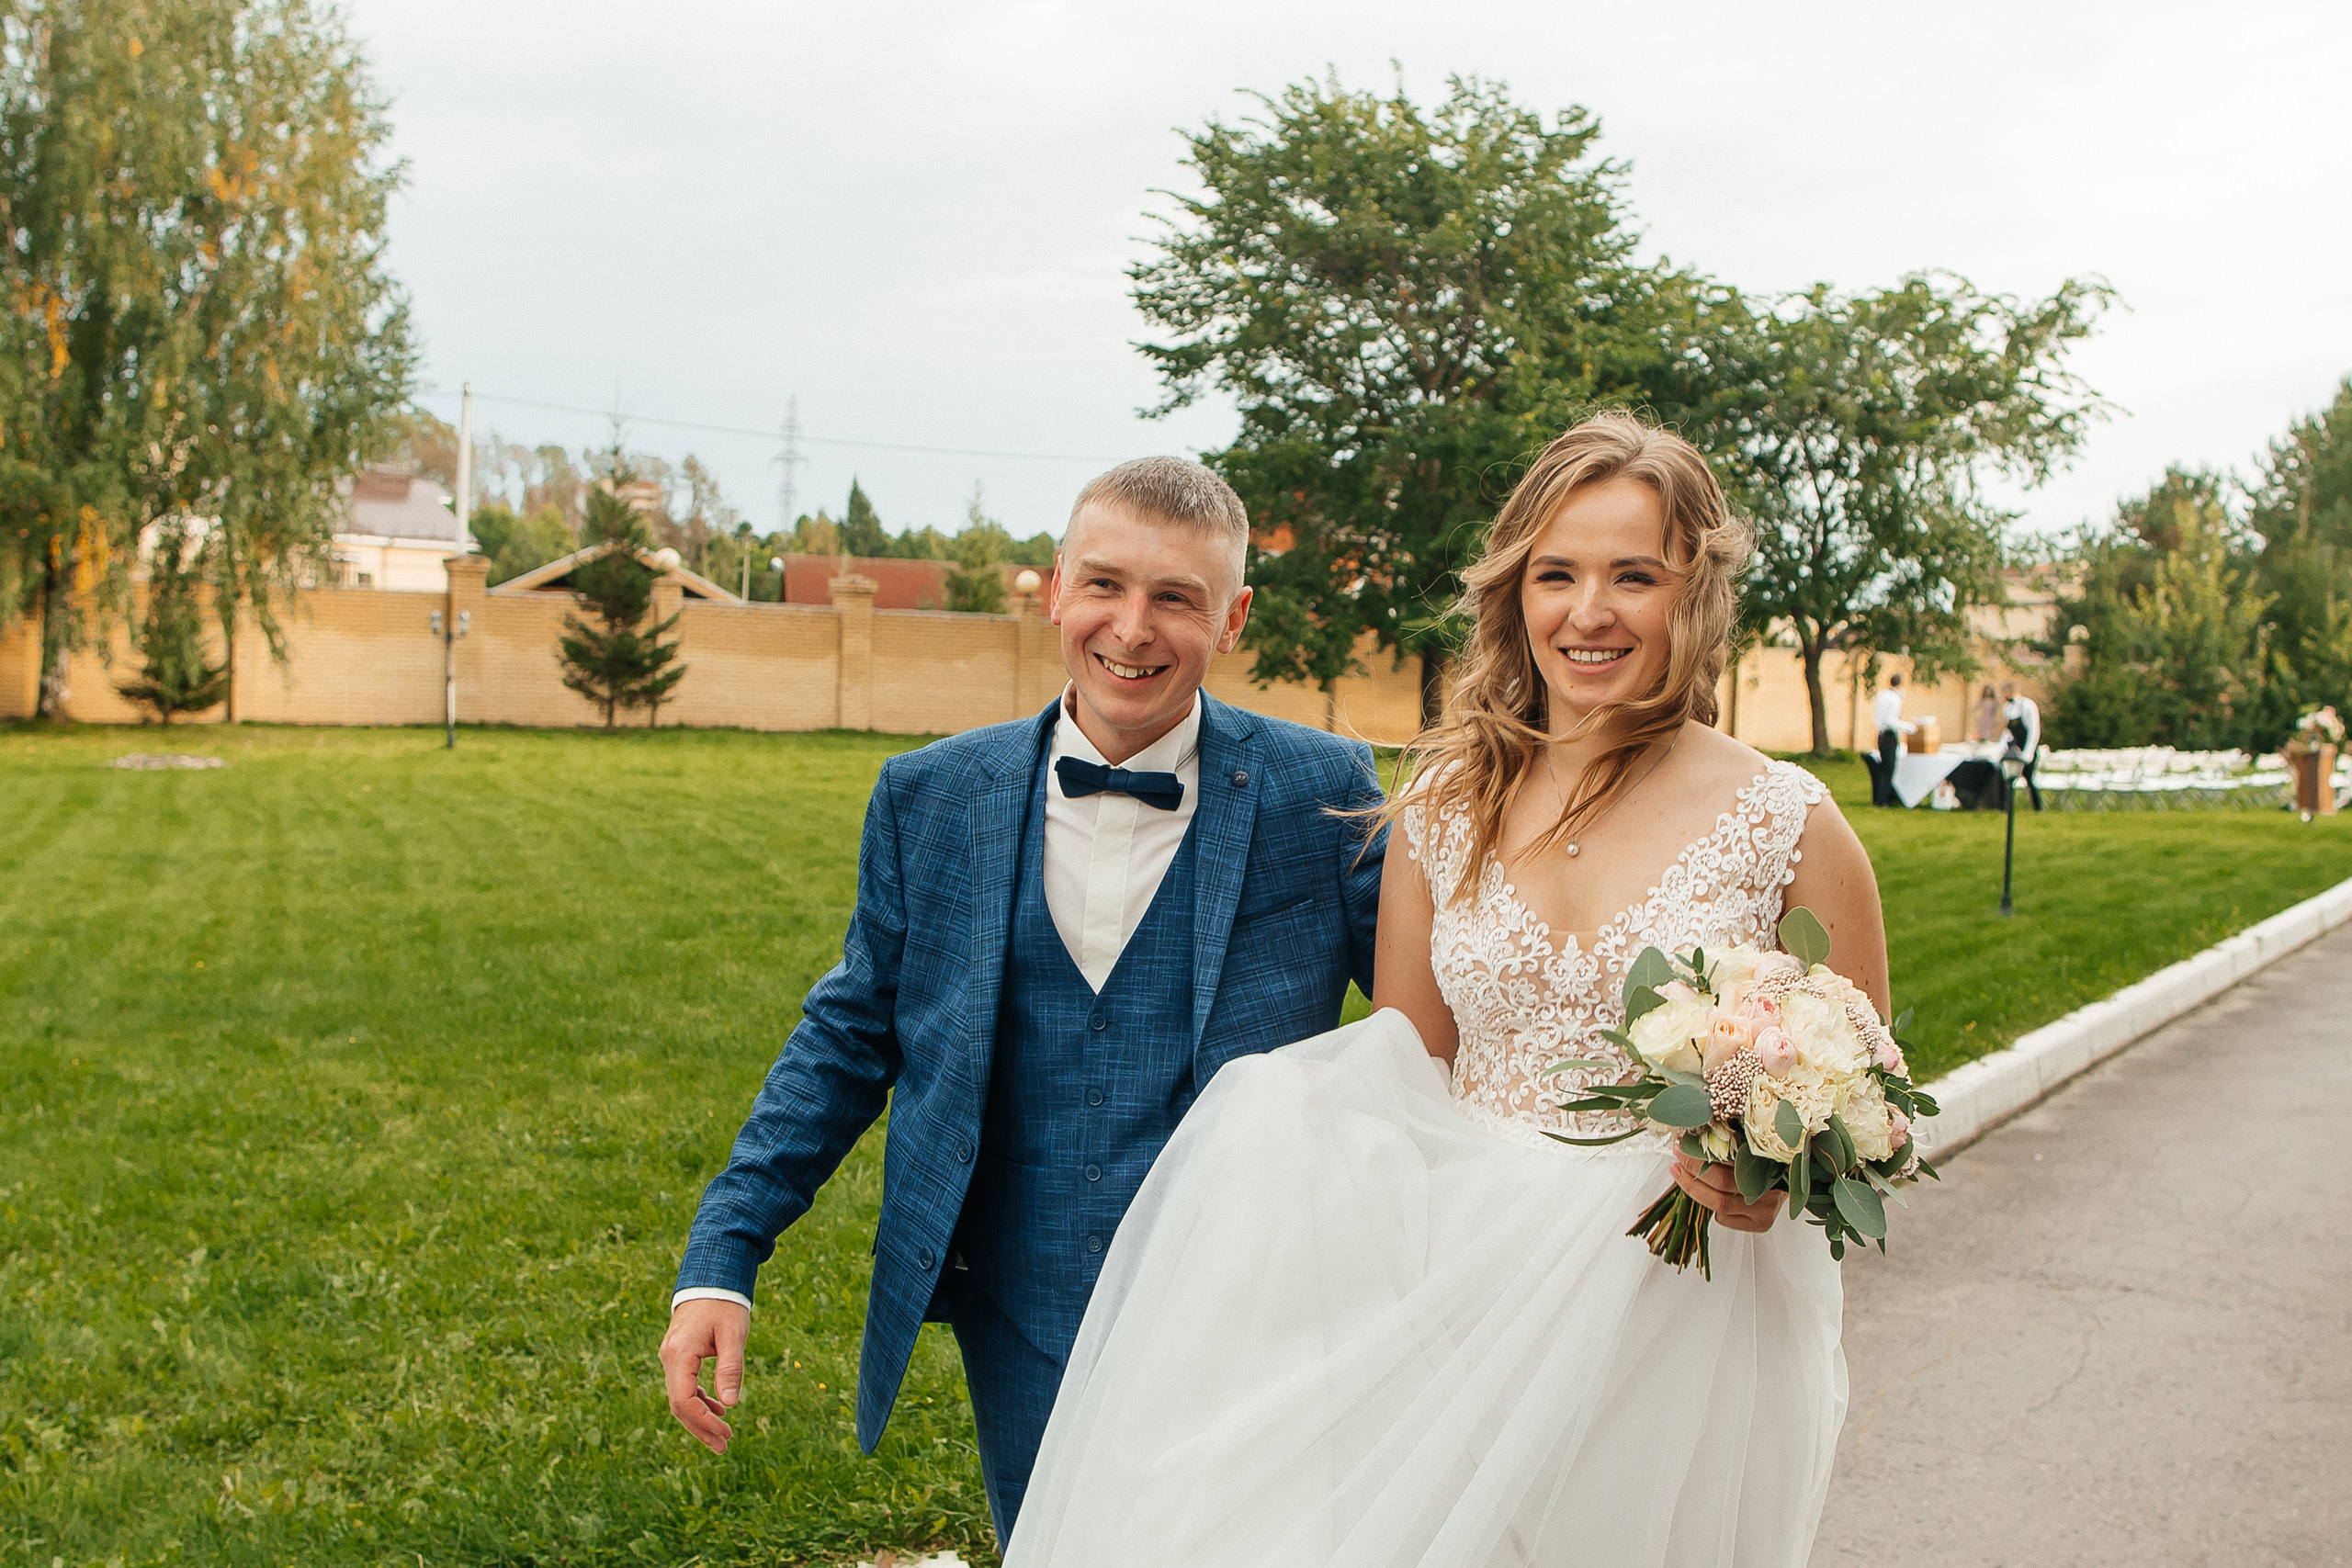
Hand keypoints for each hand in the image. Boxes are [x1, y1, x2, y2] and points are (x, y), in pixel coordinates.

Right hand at [660, 1298, 749, 1453]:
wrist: (710, 1278)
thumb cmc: (725, 1304)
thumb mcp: (733, 1335)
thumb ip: (730, 1367)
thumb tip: (729, 1404)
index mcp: (680, 1354)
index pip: (683, 1400)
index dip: (702, 1422)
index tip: (724, 1433)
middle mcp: (669, 1358)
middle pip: (679, 1405)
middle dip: (701, 1428)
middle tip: (724, 1446)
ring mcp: (671, 1357)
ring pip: (680, 1398)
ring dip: (700, 1418)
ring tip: (723, 1435)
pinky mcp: (677, 1356)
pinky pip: (683, 1386)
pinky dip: (698, 1401)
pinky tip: (716, 1409)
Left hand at [1669, 1153, 1784, 1233]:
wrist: (1794, 1183)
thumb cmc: (1769, 1162)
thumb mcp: (1753, 1148)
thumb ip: (1731, 1146)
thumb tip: (1693, 1138)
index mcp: (1770, 1165)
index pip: (1727, 1160)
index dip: (1700, 1155)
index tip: (1683, 1145)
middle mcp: (1771, 1190)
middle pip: (1721, 1183)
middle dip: (1693, 1170)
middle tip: (1679, 1157)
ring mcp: (1766, 1211)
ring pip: (1719, 1205)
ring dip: (1693, 1188)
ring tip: (1679, 1172)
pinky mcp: (1761, 1225)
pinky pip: (1725, 1218)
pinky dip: (1711, 1206)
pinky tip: (1706, 1192)